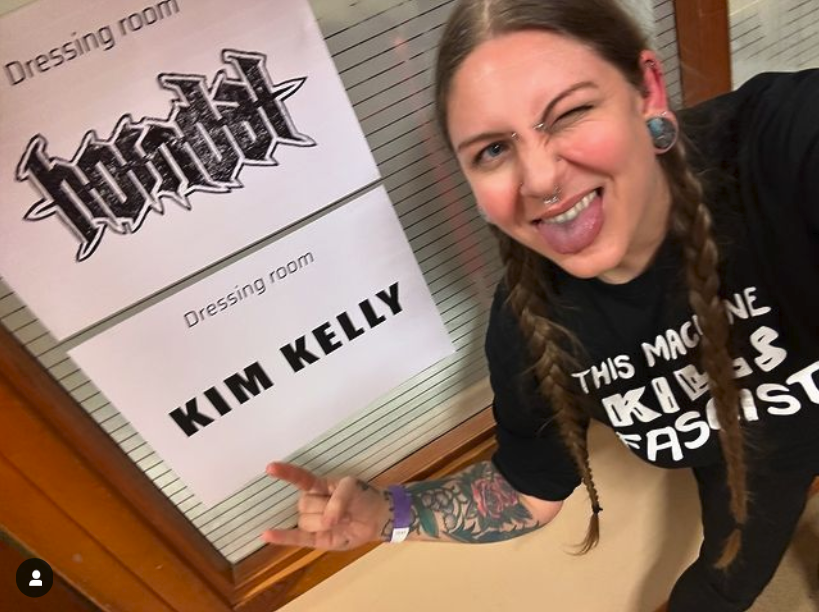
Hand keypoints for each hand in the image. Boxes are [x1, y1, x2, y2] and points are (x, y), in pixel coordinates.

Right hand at [260, 462, 392, 550]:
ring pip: (305, 522)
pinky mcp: (316, 540)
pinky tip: (266, 535)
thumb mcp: (353, 488)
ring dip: (323, 522)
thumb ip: (338, 500)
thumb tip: (327, 521)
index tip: (270, 468)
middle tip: (344, 508)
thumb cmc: (363, 497)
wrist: (377, 517)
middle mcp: (313, 502)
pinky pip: (297, 538)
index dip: (286, 473)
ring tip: (342, 521)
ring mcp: (314, 521)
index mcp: (319, 485)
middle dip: (323, 507)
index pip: (300, 479)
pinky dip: (282, 537)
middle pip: (304, 504)